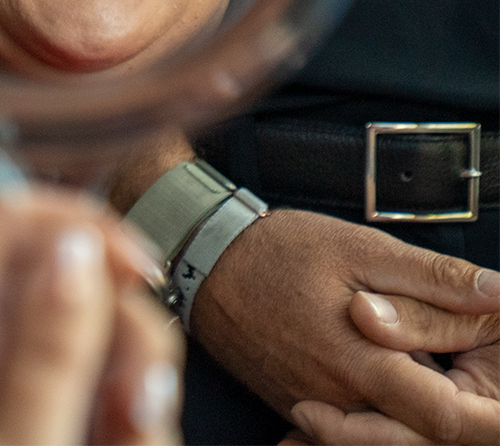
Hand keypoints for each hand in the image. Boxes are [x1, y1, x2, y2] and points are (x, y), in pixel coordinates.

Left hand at [0, 188, 183, 445]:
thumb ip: (47, 346)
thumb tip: (73, 247)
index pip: (1, 216)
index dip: (71, 221)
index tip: (130, 268)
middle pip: (55, 272)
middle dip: (114, 320)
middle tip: (133, 387)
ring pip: (82, 333)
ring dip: (127, 377)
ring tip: (127, 431)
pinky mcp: (21, 423)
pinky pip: (84, 388)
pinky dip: (117, 414)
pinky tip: (120, 438)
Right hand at [190, 209, 499, 444]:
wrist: (202, 258)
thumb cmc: (274, 250)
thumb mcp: (358, 247)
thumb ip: (431, 278)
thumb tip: (495, 293)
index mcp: (361, 362)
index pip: (446, 418)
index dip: (490, 415)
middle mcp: (339, 399)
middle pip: (419, 435)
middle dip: (457, 413)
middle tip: (471, 375)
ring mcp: (315, 406)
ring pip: (384, 430)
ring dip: (414, 408)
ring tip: (427, 365)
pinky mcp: (296, 403)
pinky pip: (349, 422)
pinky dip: (375, 411)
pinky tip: (378, 370)